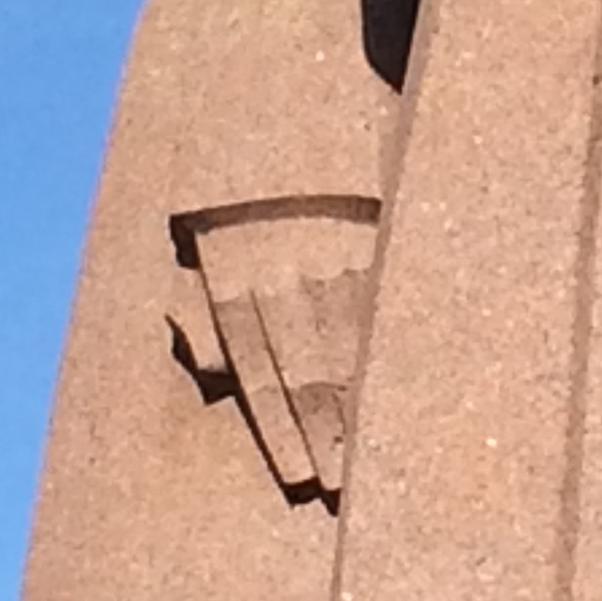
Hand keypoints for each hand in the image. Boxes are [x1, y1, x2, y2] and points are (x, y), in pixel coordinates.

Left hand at [169, 202, 377, 496]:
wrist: (274, 115)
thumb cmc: (234, 196)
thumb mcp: (203, 248)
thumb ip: (207, 313)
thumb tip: (213, 371)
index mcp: (238, 282)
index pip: (264, 373)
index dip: (285, 429)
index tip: (305, 477)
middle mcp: (285, 279)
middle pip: (309, 370)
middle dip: (326, 432)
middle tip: (347, 484)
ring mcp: (332, 260)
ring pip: (347, 343)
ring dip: (357, 402)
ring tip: (375, 451)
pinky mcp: (368, 238)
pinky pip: (376, 303)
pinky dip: (385, 349)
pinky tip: (397, 384)